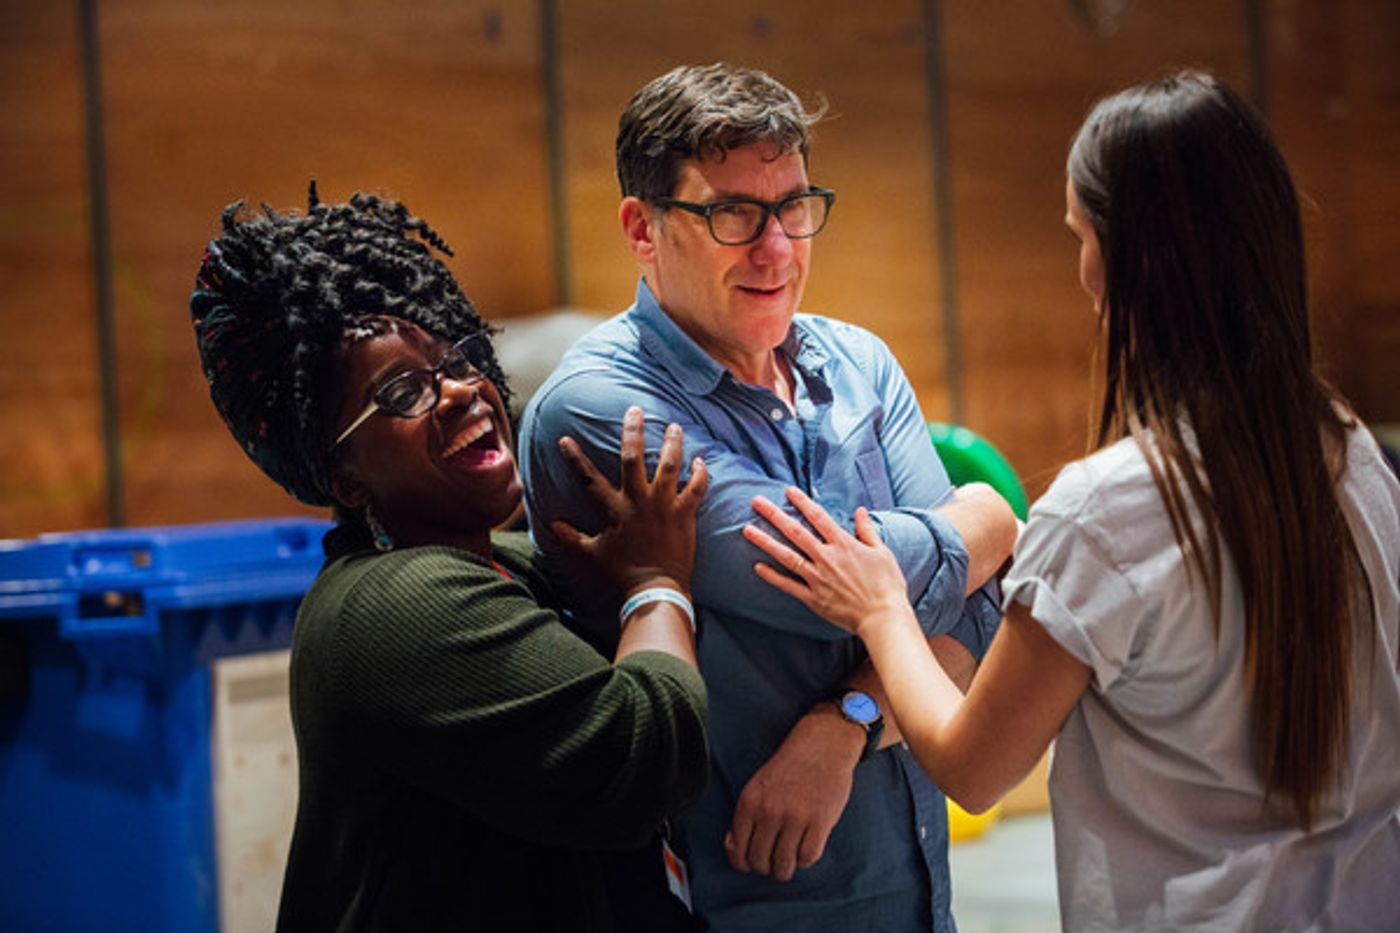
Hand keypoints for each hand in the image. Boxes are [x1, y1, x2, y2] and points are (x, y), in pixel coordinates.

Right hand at [553, 406, 708, 591]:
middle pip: (632, 458)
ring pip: (669, 465)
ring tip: (674, 426)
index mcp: (614, 508)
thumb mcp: (592, 554)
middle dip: (632, 431)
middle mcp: (638, 501)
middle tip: (635, 410)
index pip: (589, 478)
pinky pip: (696, 488)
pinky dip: (700, 473)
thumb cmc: (622, 572)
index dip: (575, 458)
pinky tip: (701, 460)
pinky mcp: (684, 514)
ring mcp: (663, 506)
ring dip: (672, 443)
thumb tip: (552, 525)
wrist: (655, 588)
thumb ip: (571, 537)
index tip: (565, 439)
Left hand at [724, 709, 859, 880]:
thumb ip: (745, 817)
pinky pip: (807, 858)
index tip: (752, 863)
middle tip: (773, 861)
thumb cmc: (788, 768)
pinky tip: (805, 846)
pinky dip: (805, 859)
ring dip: (785, 868)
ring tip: (788, 860)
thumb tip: (735, 849)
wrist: (822, 746)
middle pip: (760, 862)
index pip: (738, 852)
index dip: (744, 864)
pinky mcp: (820, 822)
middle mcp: (770, 812)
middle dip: (766, 867)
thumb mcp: (757, 786)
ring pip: (783, 865)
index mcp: (749, 803)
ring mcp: (795, 818)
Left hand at [743, 487, 908, 635]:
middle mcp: (827, 558)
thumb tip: (860, 510)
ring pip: (786, 556)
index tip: (787, 490)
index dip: (802, 502)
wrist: (883, 618)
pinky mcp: (813, 598)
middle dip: (774, 515)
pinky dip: (772, 576)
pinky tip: (757, 567)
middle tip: (756, 502)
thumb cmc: (887, 585)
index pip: (818, 517)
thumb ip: (867, 530)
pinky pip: (788, 585)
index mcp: (844, 545)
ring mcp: (818, 578)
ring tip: (747, 530)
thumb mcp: (882, 552)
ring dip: (765, 542)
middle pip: (795, 532)